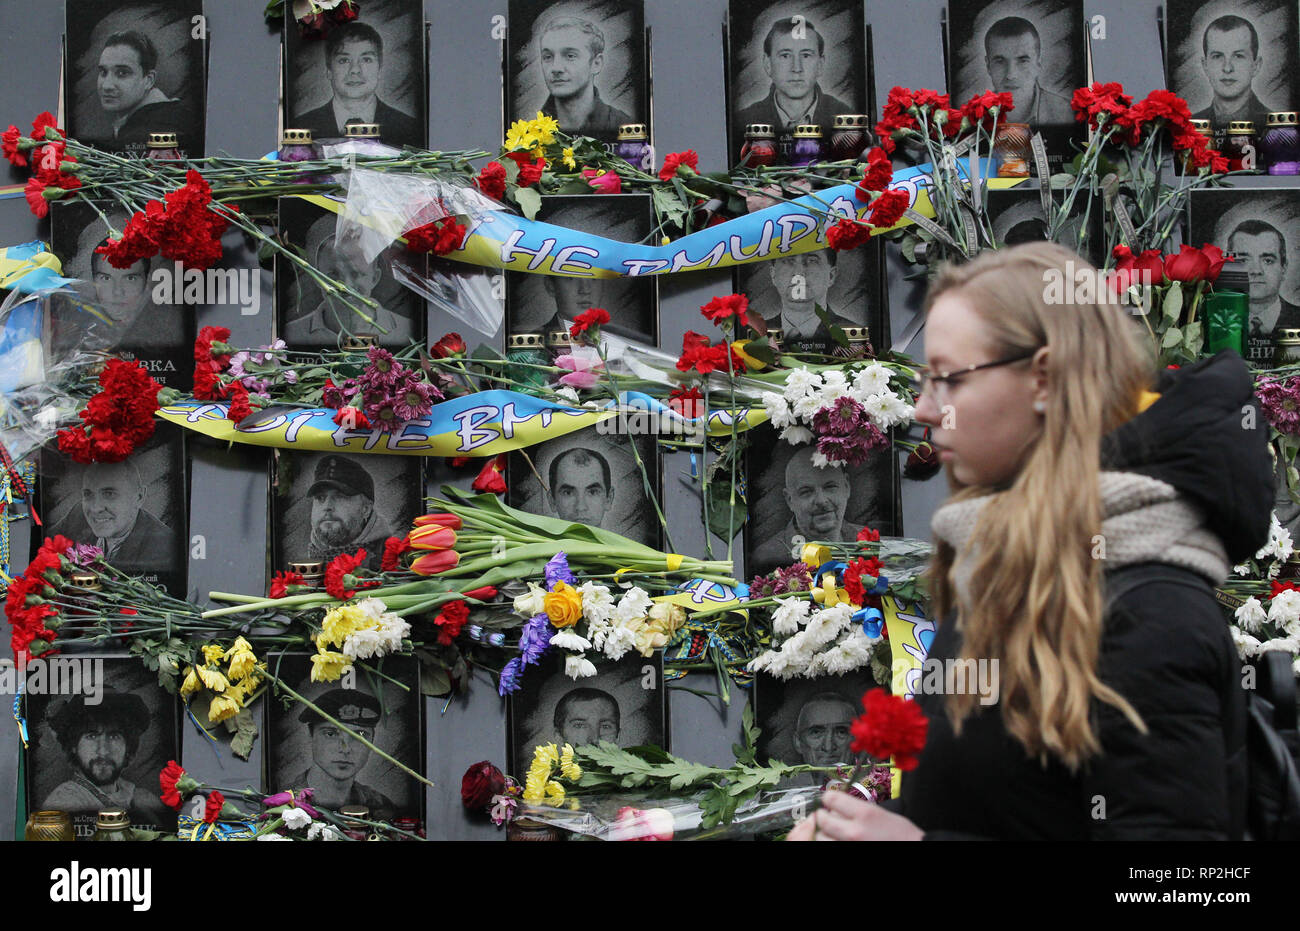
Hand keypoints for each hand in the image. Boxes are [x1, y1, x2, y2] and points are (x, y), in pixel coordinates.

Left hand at [787, 789, 923, 841]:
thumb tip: (838, 807)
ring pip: (821, 836)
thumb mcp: (881, 813)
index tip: (828, 800)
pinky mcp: (848, 854)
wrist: (915, 849)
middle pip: (822, 818)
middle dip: (823, 815)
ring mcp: (849, 845)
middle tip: (826, 816)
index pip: (831, 798)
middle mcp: (854, 831)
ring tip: (832, 832)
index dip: (828, 798)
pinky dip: (831, 842)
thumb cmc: (902, 835)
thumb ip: (857, 809)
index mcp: (865, 814)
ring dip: (825, 833)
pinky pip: (829, 846)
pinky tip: (838, 840)